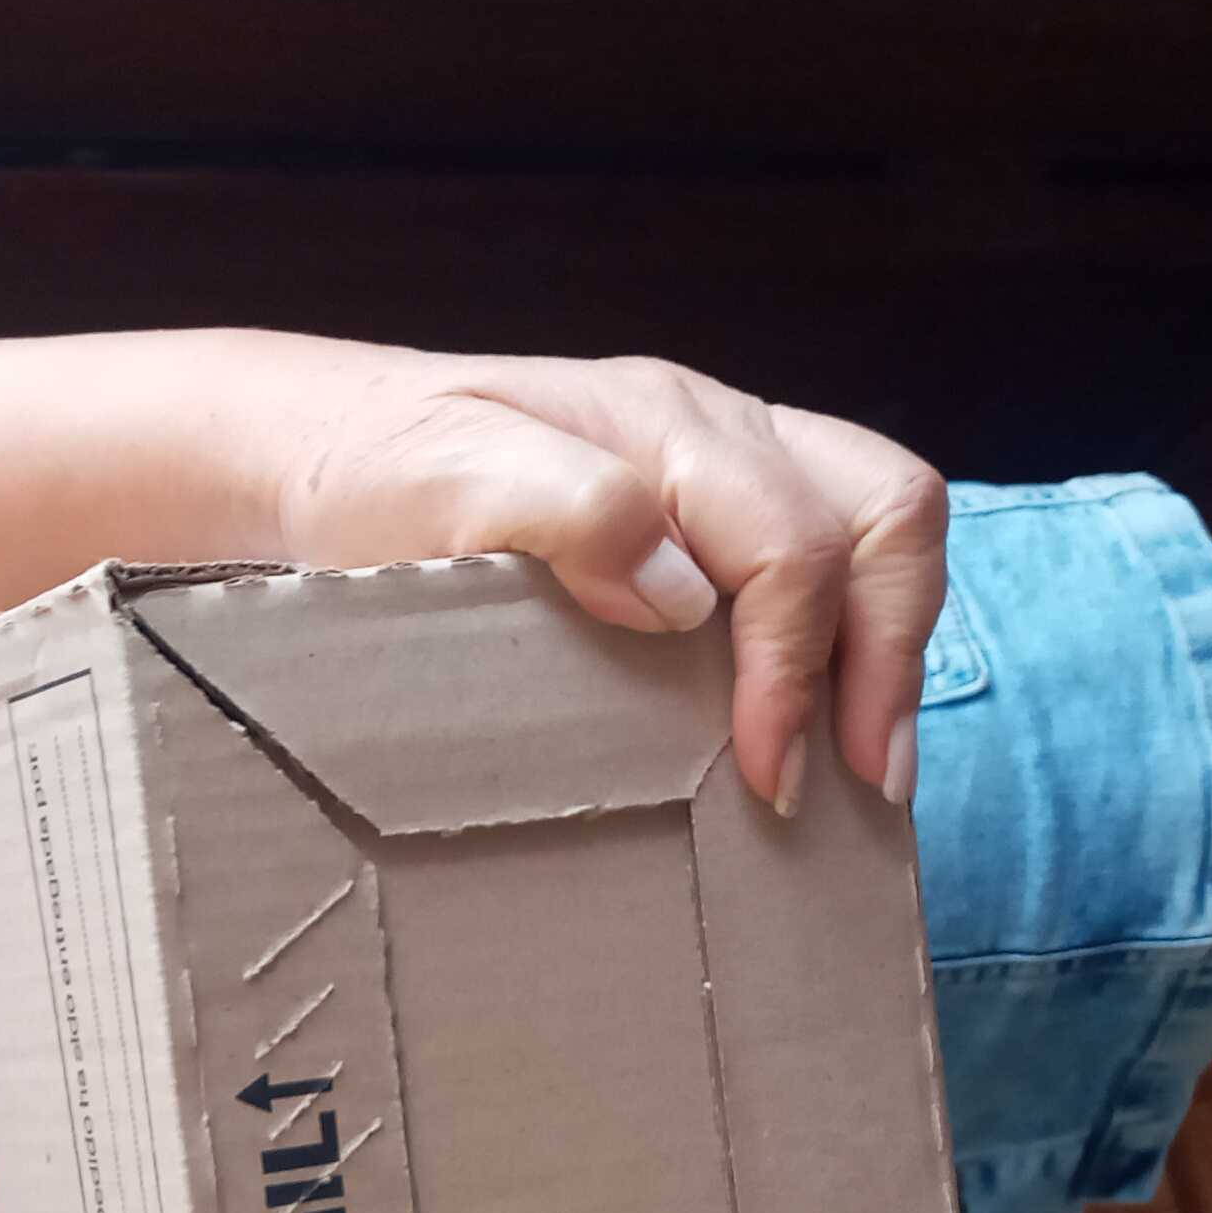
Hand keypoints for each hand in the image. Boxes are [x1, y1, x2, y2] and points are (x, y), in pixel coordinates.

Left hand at [266, 350, 950, 811]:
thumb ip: (561, 511)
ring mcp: (727, 470)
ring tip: (866, 774)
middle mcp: (719, 436)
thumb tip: (681, 591)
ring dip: (891, 650)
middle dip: (887, 656)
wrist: (320, 459)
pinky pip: (835, 560)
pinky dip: (853, 644)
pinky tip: (824, 728)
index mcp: (663, 427)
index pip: (791, 542)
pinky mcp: (717, 521)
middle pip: (884, 514)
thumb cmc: (373, 476)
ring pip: (882, 528)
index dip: (796, 666)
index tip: (764, 774)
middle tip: (859, 785)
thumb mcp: (436, 484)